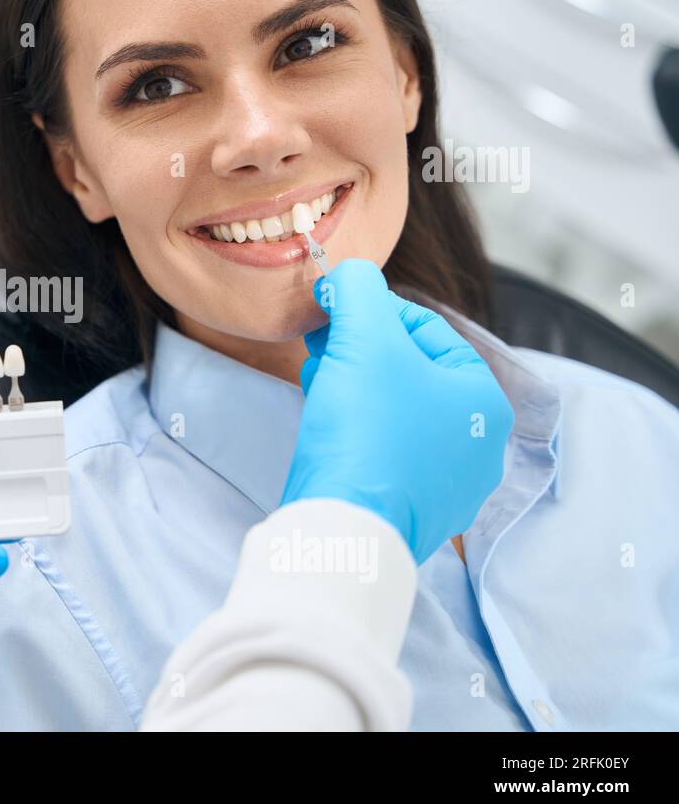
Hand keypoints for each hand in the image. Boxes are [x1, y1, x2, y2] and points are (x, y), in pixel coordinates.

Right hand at [280, 259, 514, 562]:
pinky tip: (329, 430)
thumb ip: (359, 290)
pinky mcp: (412, 513)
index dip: (368, 312)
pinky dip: (356, 433)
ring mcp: (449, 486)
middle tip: (320, 349)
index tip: (327, 314)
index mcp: (484, 400)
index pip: (422, 329)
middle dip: (359, 352)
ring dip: (354, 389)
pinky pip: (384, 454)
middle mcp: (479, 445)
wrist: (343, 528)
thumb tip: (350, 275)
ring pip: (395, 413)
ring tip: (320, 385)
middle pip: (409, 372)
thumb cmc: (365, 429)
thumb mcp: (363, 337)